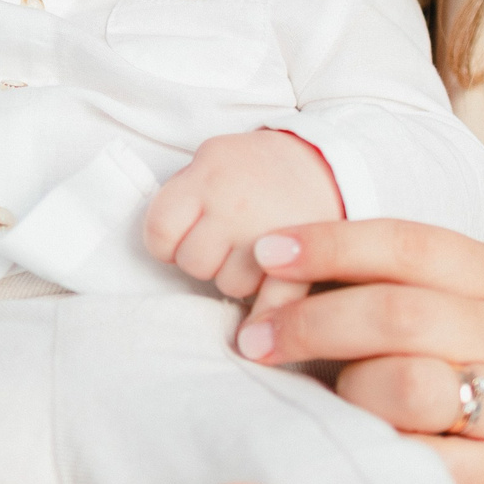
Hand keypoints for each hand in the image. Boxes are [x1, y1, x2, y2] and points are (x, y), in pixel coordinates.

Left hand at [143, 131, 340, 312]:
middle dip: (203, 259)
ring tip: (252, 255)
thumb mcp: (212, 159)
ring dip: (237, 278)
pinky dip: (264, 317)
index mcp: (208, 176)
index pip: (160, 230)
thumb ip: (184, 195)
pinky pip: (274, 302)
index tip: (181, 237)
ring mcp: (272, 236)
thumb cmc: (255, 168)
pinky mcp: (305, 262)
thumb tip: (161, 244)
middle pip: (193, 263)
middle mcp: (237, 205)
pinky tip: (257, 324)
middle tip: (223, 244)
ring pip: (230, 286)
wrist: (323, 164)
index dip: (166, 241)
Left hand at [233, 219, 483, 483]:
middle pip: (394, 312)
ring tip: (331, 407)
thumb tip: (287, 275)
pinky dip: (379, 456)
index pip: (405, 243)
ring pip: (406, 384)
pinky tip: (355, 454)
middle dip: (309, 323)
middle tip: (253, 341)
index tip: (265, 254)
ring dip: (348, 393)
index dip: (328, 243)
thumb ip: (405, 289)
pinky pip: (425, 462)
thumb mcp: (480, 313)